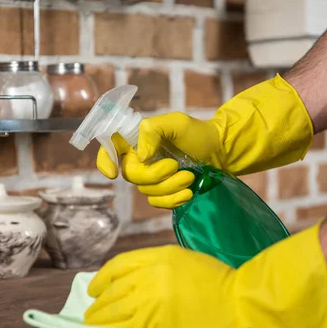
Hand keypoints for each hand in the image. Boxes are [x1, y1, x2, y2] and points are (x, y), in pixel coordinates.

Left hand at [83, 223, 326, 327]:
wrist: (241, 303)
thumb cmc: (217, 281)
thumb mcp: (184, 260)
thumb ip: (154, 266)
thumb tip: (125, 283)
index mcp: (158, 257)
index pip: (118, 266)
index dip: (101, 279)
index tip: (94, 289)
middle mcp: (151, 276)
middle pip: (112, 291)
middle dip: (97, 305)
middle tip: (89, 314)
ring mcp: (152, 301)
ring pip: (113, 312)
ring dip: (98, 321)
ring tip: (91, 327)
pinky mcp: (156, 325)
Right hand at [96, 74, 313, 208]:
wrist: (221, 153)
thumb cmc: (198, 133)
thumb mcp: (177, 123)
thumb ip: (152, 131)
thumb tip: (140, 156)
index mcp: (136, 141)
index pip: (109, 150)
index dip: (105, 161)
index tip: (114, 173)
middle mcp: (139, 161)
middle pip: (131, 176)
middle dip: (154, 175)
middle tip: (176, 167)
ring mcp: (150, 180)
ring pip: (146, 192)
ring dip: (170, 187)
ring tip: (190, 177)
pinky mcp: (164, 195)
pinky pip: (158, 204)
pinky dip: (174, 200)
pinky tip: (188, 193)